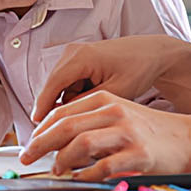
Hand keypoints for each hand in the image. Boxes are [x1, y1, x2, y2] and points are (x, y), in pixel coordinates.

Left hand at [23, 91, 190, 177]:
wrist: (187, 139)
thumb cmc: (148, 130)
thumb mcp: (117, 115)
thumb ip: (89, 122)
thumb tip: (53, 142)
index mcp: (105, 100)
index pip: (61, 112)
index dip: (40, 130)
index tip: (28, 144)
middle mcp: (115, 112)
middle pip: (65, 126)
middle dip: (40, 144)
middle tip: (27, 158)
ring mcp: (127, 133)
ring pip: (81, 144)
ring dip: (62, 159)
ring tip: (57, 170)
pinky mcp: (139, 154)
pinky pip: (103, 167)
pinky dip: (85, 175)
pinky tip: (79, 178)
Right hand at [29, 36, 190, 122]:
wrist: (152, 53)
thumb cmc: (139, 68)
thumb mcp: (116, 92)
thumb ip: (89, 106)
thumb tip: (70, 125)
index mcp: (81, 57)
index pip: (52, 86)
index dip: (43, 109)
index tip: (38, 130)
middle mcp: (73, 53)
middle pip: (52, 88)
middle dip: (53, 112)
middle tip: (54, 137)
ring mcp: (74, 56)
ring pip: (59, 89)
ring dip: (65, 106)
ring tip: (76, 127)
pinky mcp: (78, 62)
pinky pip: (68, 85)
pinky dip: (73, 99)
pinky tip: (85, 113)